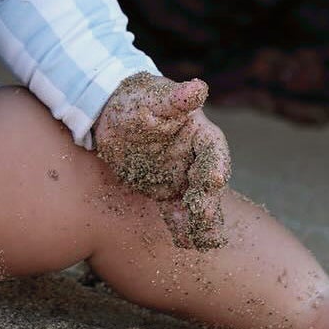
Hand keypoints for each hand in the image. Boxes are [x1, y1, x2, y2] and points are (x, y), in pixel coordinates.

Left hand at [93, 73, 230, 249]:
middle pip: (207, 180)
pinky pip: (175, 210)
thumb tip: (198, 87)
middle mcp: (195, 158)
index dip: (216, 164)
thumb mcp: (152, 98)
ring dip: (201, 220)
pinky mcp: (165, 191)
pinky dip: (180, 226)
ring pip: (196, 201)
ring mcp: (182, 177)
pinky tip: (184, 242)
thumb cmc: (137, 100)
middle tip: (204, 216)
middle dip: (208, 199)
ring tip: (204, 240)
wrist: (112, 115)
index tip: (216, 178)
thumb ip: (175, 99)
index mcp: (199, 133)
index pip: (213, 150)